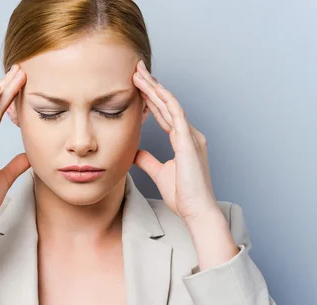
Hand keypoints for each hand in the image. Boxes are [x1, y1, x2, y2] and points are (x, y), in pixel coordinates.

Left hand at [132, 60, 219, 223]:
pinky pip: (175, 114)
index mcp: (183, 140)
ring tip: (139, 73)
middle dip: (151, 86)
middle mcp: (189, 134)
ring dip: (154, 87)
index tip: (138, 85)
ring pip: (170, 104)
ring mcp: (191, 136)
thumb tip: (134, 151)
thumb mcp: (159, 173)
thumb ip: (147, 160)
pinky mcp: (188, 141)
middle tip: (136, 69)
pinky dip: (164, 100)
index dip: (151, 98)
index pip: (164, 113)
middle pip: (166, 104)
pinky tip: (153, 88)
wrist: (196, 210)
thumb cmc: (183, 195)